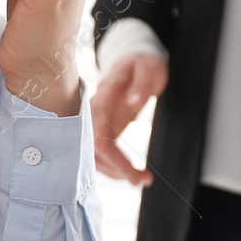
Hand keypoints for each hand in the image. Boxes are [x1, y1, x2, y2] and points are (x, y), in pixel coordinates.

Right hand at [91, 53, 166, 185]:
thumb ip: (142, 84)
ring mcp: (94, 120)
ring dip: (114, 171)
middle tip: (142, 181)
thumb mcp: (148, 68)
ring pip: (92, 155)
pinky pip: (98, 151)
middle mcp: (93, 111)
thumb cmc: (141, 64)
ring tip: (140, 178)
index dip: (116, 160)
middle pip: (93, 151)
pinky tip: (128, 172)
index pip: (100, 136)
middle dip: (115, 170)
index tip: (137, 175)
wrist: (131, 59)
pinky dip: (112, 165)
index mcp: (103, 97)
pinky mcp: (100, 126)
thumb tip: (133, 102)